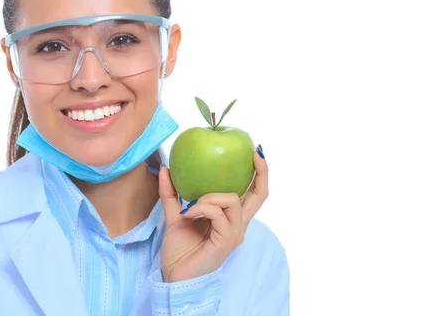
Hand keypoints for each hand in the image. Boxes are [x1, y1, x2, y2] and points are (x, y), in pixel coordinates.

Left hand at [158, 147, 268, 282]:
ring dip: (207, 197)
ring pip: (231, 199)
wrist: (175, 276)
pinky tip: (187, 213)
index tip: (254, 152)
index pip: (252, 193)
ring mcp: (234, 233)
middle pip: (260, 195)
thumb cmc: (179, 251)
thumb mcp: (175, 215)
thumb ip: (172, 193)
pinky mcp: (226, 241)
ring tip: (190, 207)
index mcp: (229, 219)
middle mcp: (237, 225)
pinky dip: (200, 208)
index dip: (258, 173)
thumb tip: (167, 169)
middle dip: (261, 172)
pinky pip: (217, 213)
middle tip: (254, 154)